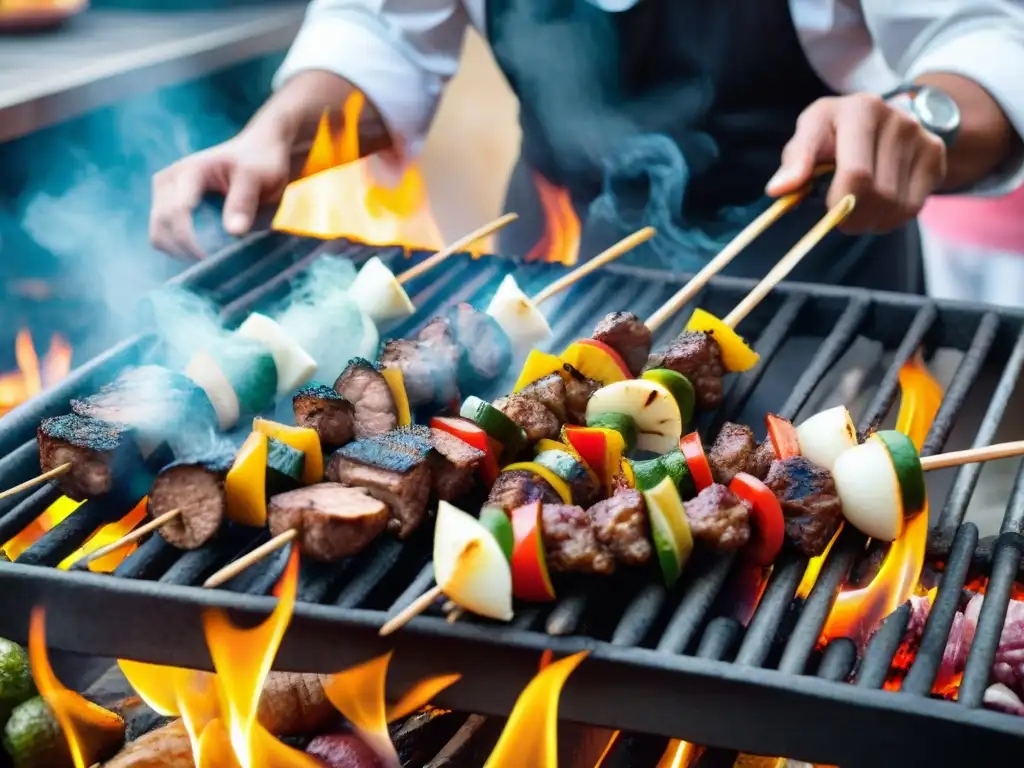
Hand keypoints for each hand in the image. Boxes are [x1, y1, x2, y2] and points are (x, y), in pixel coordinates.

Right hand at [150, 125, 291, 258]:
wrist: (258, 153)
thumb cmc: (259, 162)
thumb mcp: (257, 177)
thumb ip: (244, 201)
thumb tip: (233, 232)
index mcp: (189, 172)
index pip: (176, 212)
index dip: (189, 240)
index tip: (211, 258)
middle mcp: (168, 182)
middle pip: (161, 226)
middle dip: (184, 249)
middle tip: (215, 260)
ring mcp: (165, 195)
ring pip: (158, 234)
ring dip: (181, 252)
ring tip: (211, 255)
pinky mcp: (168, 208)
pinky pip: (165, 236)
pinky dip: (181, 250)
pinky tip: (204, 250)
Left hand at [766, 93, 946, 233]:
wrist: (884, 119)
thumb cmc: (835, 131)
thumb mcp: (811, 134)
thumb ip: (795, 161)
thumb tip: (778, 190)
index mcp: (860, 109)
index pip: (856, 174)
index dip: (840, 203)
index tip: (828, 211)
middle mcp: (897, 118)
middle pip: (877, 194)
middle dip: (853, 217)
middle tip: (840, 219)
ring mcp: (921, 137)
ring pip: (896, 206)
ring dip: (871, 221)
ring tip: (858, 210)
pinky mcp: (935, 155)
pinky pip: (913, 207)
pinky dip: (890, 219)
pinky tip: (878, 207)